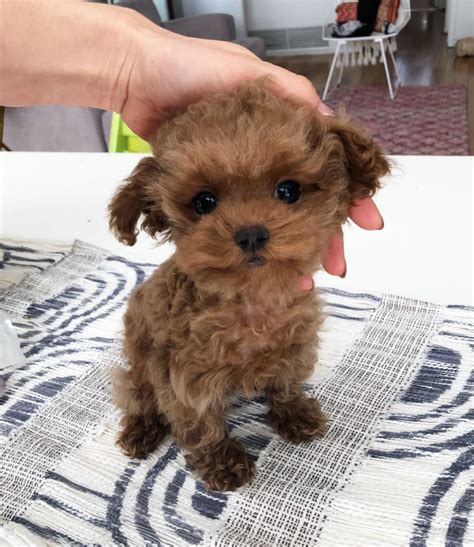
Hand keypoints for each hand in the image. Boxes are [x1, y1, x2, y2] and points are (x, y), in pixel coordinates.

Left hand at [117, 20, 383, 282]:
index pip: (327, 169)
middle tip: (335, 268)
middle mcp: (263, 161)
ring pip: (271, 222)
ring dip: (288, 252)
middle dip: (322, 236)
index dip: (350, 196)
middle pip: (301, 204)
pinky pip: (234, 226)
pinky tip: (257, 271)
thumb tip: (333, 125)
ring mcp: (236, 180)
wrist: (135, 79)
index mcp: (282, 133)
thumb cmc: (193, 70)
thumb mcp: (250, 74)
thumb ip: (293, 96)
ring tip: (300, 283)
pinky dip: (246, 249)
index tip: (369, 223)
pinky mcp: (207, 192)